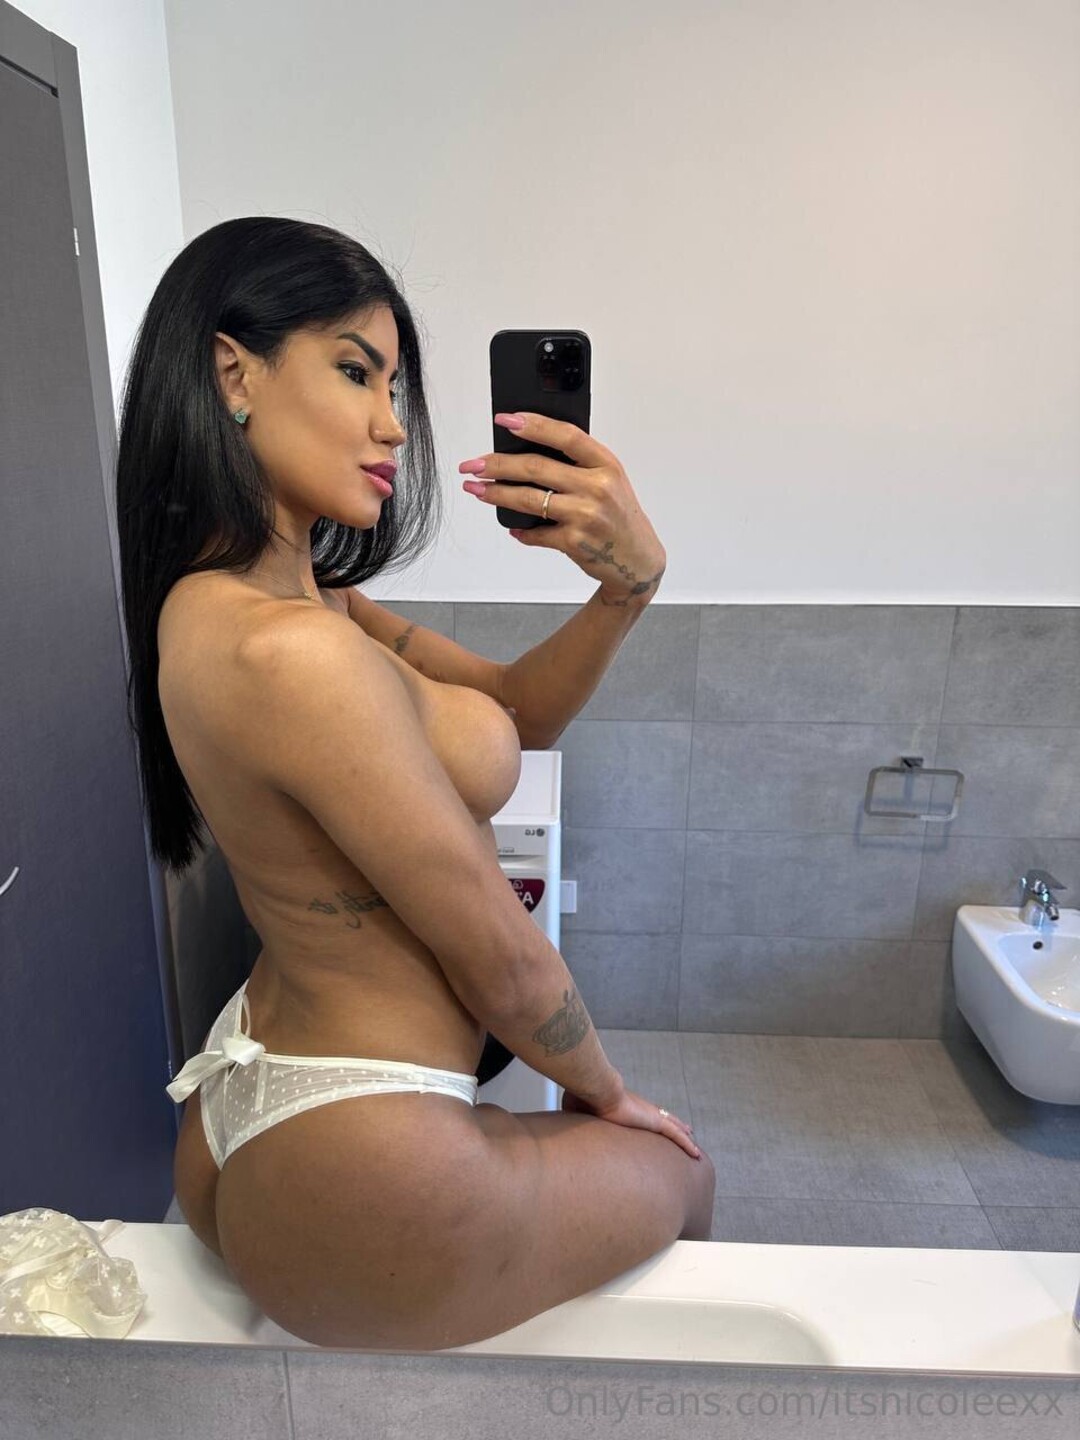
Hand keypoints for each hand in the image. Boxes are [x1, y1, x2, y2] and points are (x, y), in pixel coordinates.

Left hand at [459, 413, 666, 604]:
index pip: (565, 435)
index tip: (505, 420)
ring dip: (496, 493)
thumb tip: (528, 449)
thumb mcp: (610, 481)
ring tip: (477, 489)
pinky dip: (520, 529)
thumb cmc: (619, 516)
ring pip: (528, 498)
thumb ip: (580, 464)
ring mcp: (585, 515)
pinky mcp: (574, 542)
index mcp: (606, 464)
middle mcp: (597, 487)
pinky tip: (512, 526)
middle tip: (473, 464)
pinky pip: (536, 532)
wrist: (638, 561)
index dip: (533, 424)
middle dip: (497, 464)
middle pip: (536, 467)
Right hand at [562, 1085, 701, 1158]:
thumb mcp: (578, 1112)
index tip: (656, 1122)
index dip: (651, 1118)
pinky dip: (687, 1144)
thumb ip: (577, 1120)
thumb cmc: (584, 1097)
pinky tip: (696, 1153)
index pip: (641, 1114)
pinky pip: (677, 1135)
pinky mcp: (655, 1122)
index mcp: (624, 1107)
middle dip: (674, 1125)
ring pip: (674, 1128)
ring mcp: (649, 1114)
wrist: (594, 1089)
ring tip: (694, 1147)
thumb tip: (563, 1125)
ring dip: (684, 1137)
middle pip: (663, 1118)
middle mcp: (640, 1109)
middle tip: (685, 1131)